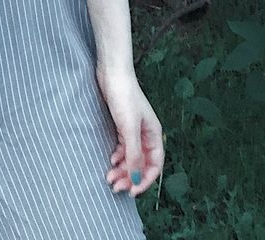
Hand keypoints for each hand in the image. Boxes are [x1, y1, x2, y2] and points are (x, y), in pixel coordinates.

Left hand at [95, 65, 164, 198]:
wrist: (112, 73)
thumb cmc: (124, 96)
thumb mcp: (129, 128)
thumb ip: (134, 154)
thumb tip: (137, 178)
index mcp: (154, 134)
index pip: (155, 165)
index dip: (145, 180)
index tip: (132, 191)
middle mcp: (146, 134)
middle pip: (142, 163)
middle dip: (130, 177)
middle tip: (115, 187)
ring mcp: (134, 130)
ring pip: (131, 157)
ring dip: (122, 169)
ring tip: (109, 177)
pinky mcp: (122, 126)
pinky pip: (123, 148)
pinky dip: (118, 157)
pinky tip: (111, 160)